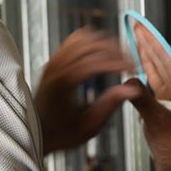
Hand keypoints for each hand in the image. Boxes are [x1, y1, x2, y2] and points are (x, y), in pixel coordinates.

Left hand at [34, 28, 142, 153]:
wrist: (38, 132)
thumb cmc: (60, 133)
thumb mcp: (88, 126)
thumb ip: (109, 105)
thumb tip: (131, 90)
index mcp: (61, 84)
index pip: (93, 63)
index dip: (116, 63)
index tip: (132, 68)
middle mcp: (55, 68)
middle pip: (90, 44)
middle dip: (114, 51)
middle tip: (128, 63)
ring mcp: (54, 61)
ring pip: (83, 37)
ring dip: (104, 43)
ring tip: (118, 57)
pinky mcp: (56, 59)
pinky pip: (75, 39)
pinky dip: (92, 41)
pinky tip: (103, 53)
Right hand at [127, 23, 170, 170]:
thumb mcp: (158, 123)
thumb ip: (143, 100)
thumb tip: (130, 82)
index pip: (167, 58)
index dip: (153, 41)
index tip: (141, 27)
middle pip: (162, 61)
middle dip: (148, 44)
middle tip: (135, 28)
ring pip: (157, 71)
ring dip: (145, 56)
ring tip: (135, 41)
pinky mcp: (166, 109)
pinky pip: (153, 85)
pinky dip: (144, 74)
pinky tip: (137, 68)